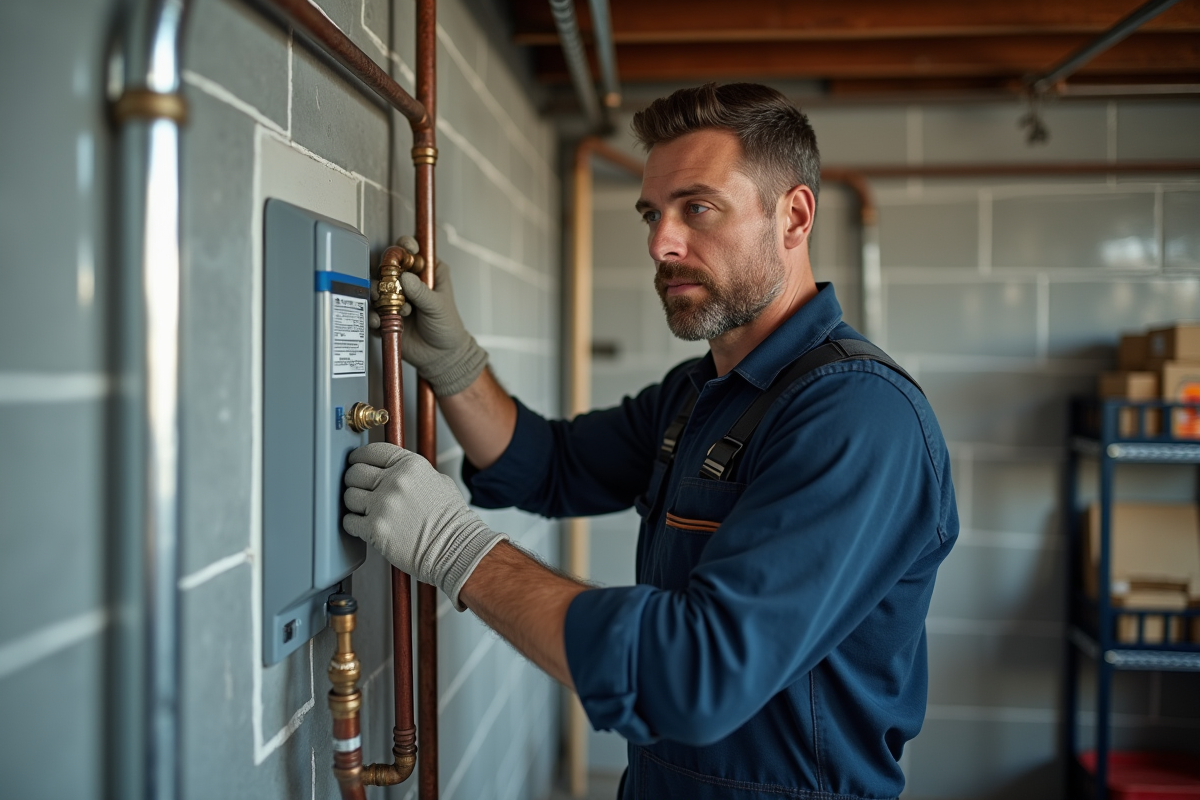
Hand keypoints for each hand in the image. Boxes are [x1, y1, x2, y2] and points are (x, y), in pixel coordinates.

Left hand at [343, 442, 506, 609]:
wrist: (455, 548)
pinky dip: (354, 525)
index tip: (355, 462)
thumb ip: (412, 473)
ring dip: (354, 504)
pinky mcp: (375, 529)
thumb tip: (393, 470)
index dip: (359, 457)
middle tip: (359, 489)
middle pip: (355, 472)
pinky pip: (349, 522)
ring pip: (349, 497)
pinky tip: (366, 526)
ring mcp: (383, 505)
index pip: (373, 451)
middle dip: (354, 481)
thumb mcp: (438, 482)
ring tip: (367, 511)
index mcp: (411, 466)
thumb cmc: (450, 521)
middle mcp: (395, 482)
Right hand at [375, 237, 487, 396]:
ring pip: (377, 286)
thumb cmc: (447, 328)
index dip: (407, 246)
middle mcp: (409, 282)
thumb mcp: (438, 307)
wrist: (441, 356)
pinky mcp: (386, 315)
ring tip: (390, 305)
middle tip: (388, 281)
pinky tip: (380, 320)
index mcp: (427, 274)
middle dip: (386, 272)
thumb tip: (405, 278)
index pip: (413, 252)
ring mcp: (395, 298)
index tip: (406, 247)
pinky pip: (373, 310)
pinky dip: (374, 314)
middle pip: (389, 266)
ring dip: (379, 293)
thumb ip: (422, 292)